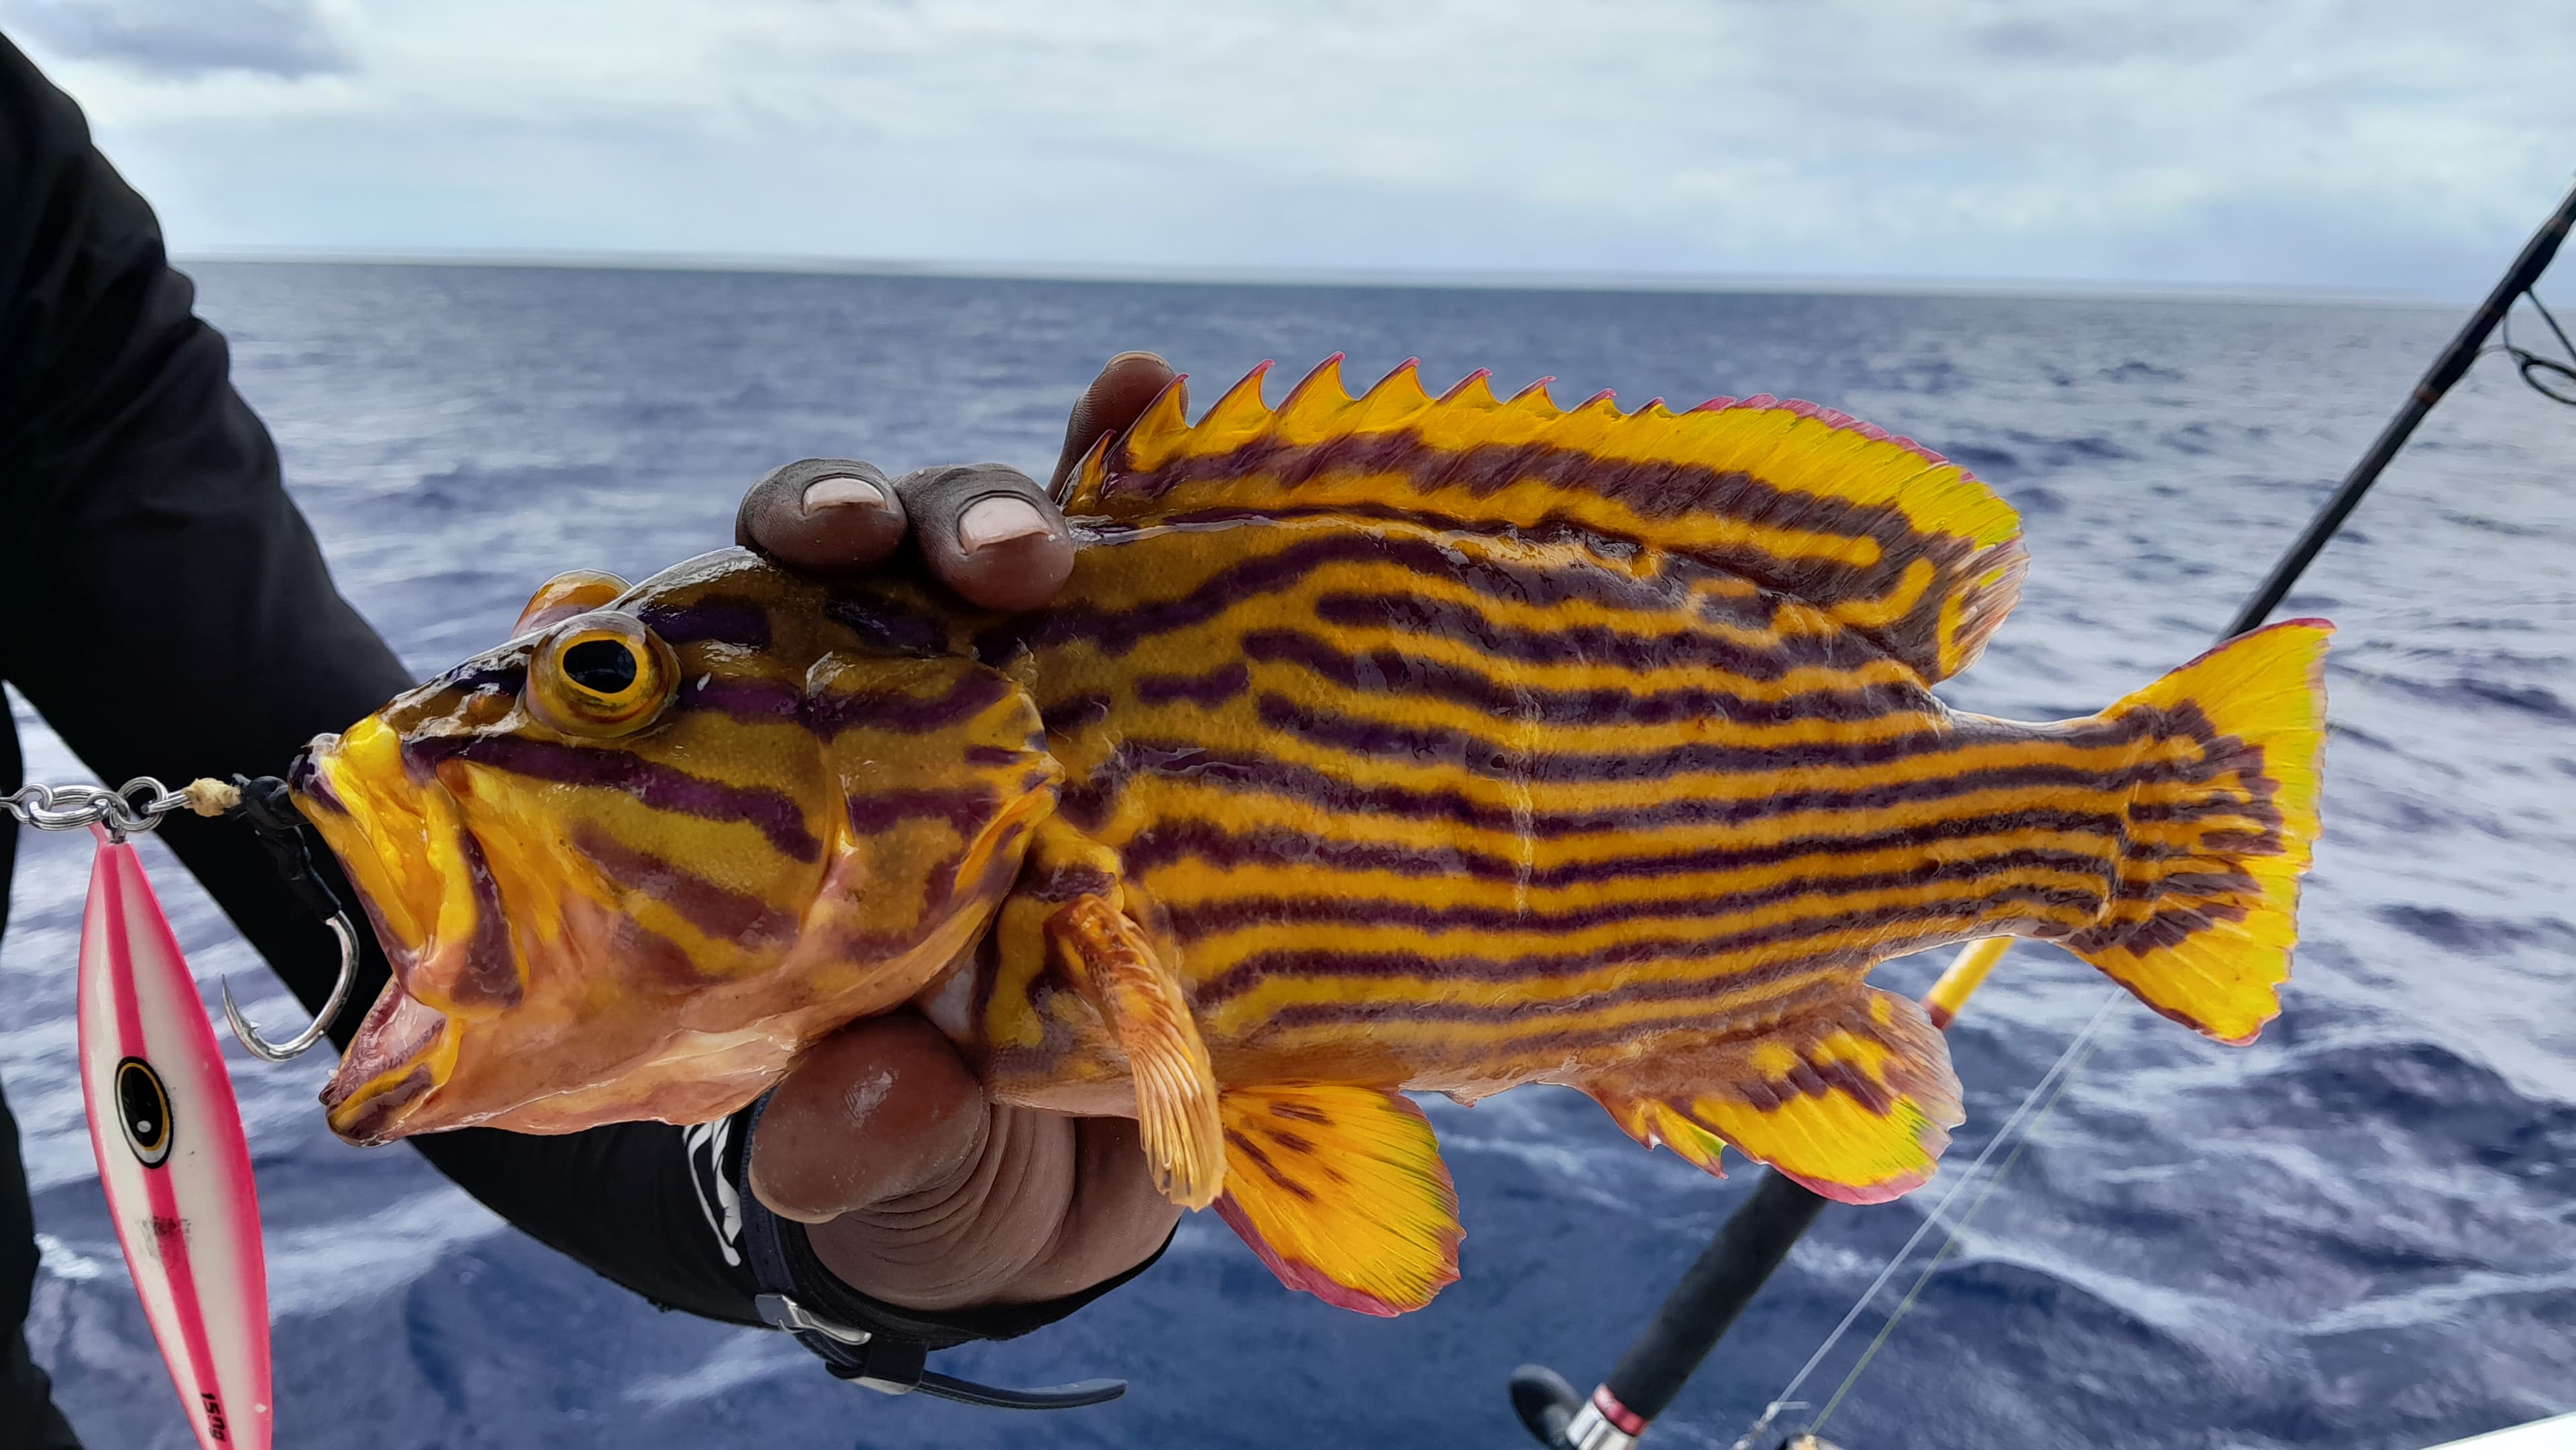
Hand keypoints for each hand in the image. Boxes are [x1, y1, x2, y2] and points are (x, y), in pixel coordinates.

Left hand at [731, 352, 1190, 1310]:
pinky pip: (1137, 578)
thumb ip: (863, 1146)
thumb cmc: (939, 1181)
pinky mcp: (1132, 709)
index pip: (680, 676)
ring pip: (974, 561)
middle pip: (838, 584)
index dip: (645, 612)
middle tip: (894, 557)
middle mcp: (869, 739)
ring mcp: (1003, 710)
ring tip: (1041, 553)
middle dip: (861, 534)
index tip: (662, 579)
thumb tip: (867, 1102)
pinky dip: (1139, 470)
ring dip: (998, 514)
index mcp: (762, 832)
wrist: (1085, 1206)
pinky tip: (1148, 394)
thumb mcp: (891, 1187)